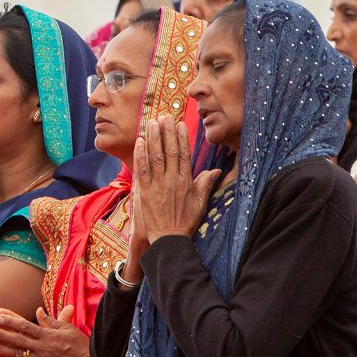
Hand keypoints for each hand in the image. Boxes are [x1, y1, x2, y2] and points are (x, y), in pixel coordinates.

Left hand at [0, 306, 93, 356]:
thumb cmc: (80, 345)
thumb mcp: (68, 329)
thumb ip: (51, 321)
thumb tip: (38, 311)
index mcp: (48, 335)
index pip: (26, 326)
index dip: (10, 321)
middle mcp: (43, 348)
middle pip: (18, 340)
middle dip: (1, 334)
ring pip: (17, 355)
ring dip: (1, 350)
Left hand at [132, 116, 221, 242]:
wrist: (169, 240)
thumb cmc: (185, 222)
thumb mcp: (200, 203)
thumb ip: (206, 184)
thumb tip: (217, 171)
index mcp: (186, 181)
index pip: (184, 154)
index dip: (181, 137)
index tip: (179, 124)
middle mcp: (172, 180)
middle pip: (169, 151)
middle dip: (166, 132)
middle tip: (164, 116)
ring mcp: (157, 185)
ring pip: (155, 157)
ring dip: (153, 138)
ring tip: (151, 122)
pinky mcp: (145, 191)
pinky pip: (142, 169)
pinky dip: (140, 155)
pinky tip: (139, 142)